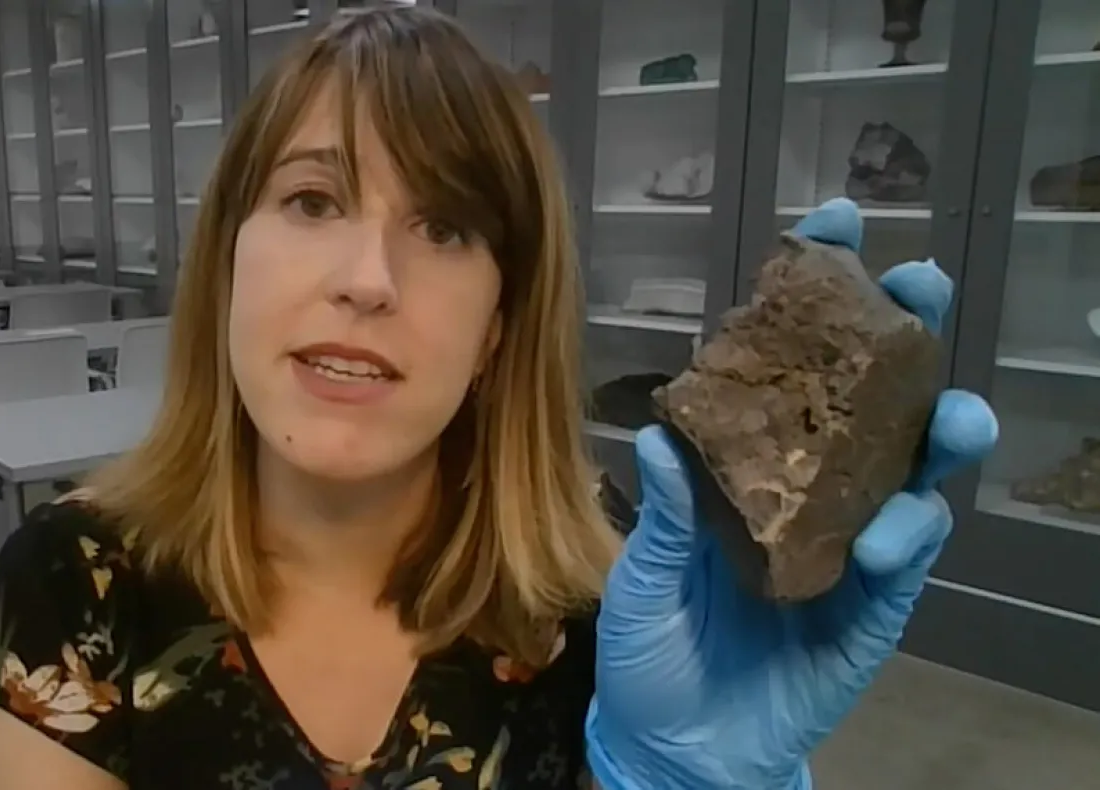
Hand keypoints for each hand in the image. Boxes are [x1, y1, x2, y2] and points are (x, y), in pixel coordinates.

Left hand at [585, 198, 999, 789]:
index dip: (812, 297)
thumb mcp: (642, 580)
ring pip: (915, 465)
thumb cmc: (654, 651)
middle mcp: (808, 487)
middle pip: (870, 396)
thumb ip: (665, 516)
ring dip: (940, 428)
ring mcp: (852, 541)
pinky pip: (908, 554)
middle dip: (903, 335)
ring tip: (948, 413)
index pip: (785, 367)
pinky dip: (906, 536)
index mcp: (746, 466)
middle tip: (918, 286)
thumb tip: (660, 436)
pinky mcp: (878, 602)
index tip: (833, 229)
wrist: (683, 744)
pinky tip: (887, 536)